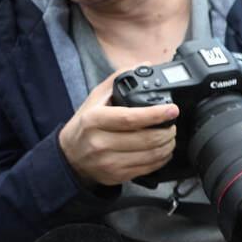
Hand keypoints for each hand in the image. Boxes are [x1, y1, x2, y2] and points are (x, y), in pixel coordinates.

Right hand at [59, 73, 179, 186]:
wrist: (69, 156)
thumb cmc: (85, 124)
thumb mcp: (95, 98)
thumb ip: (118, 80)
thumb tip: (145, 65)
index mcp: (94, 120)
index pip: (130, 118)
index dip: (155, 114)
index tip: (173, 109)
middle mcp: (100, 142)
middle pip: (146, 139)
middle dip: (167, 131)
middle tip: (172, 124)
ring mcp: (108, 162)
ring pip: (151, 155)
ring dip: (168, 145)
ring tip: (169, 136)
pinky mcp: (116, 175)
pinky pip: (148, 168)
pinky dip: (162, 158)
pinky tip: (162, 150)